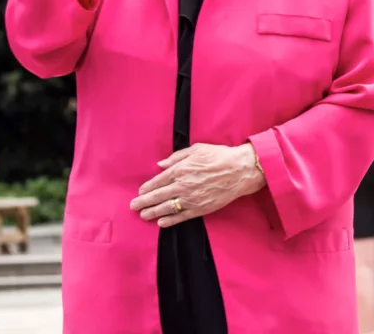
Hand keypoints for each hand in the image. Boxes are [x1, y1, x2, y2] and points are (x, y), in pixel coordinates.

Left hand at [131, 143, 264, 227]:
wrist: (239, 171)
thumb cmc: (220, 157)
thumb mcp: (197, 149)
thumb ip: (177, 157)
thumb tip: (160, 164)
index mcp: (180, 170)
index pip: (158, 181)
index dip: (147, 187)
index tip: (140, 192)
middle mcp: (182, 186)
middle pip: (157, 196)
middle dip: (143, 202)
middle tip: (133, 206)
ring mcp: (190, 199)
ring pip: (166, 208)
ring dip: (152, 212)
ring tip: (143, 215)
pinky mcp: (199, 209)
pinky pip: (180, 217)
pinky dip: (169, 221)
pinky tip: (161, 222)